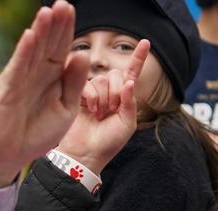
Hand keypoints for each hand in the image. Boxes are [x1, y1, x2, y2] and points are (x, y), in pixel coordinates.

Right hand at [0, 0, 89, 187]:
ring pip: (32, 51)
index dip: (66, 30)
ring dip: (40, 31)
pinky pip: (17, 67)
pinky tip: (31, 36)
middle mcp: (35, 74)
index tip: (71, 10)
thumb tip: (82, 54)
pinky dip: (24, 52)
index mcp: (52, 78)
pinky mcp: (7, 90)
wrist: (8, 156)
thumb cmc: (36, 135)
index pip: (62, 48)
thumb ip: (74, 83)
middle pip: (48, 44)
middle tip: (63, 4)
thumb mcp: (66, 109)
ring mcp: (20, 80)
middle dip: (55, 24)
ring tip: (48, 11)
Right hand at [56, 40, 146, 174]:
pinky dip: (92, 97)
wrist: (85, 154)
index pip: (132, 73)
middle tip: (111, 111)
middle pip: (116, 74)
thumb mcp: (127, 123)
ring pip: (102, 80)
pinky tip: (90, 110)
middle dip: (117, 92)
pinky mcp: (77, 96)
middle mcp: (107, 92)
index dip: (138, 58)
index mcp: (123, 97)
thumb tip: (128, 81)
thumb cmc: (108, 143)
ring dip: (104, 99)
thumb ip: (130, 102)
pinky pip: (88, 85)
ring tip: (99, 114)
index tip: (145, 42)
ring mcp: (92, 93)